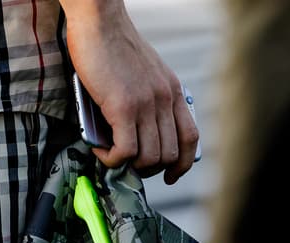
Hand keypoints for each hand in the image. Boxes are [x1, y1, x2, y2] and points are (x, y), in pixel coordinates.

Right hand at [61, 0, 198, 183]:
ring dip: (128, 165)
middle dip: (148, 168)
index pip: (190, 138)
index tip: (169, 175)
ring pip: (148, 158)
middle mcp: (165, 100)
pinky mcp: (123, 107)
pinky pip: (125, 151)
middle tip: (127, 163)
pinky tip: (100, 149)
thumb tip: (138, 132)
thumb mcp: (145, 73)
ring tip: (110, 154)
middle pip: (169, 154)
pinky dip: (111, 158)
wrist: (99, 21)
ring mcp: (146, 105)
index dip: (181, 164)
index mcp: (173, 92)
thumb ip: (149, 100)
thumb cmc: (114, 45)